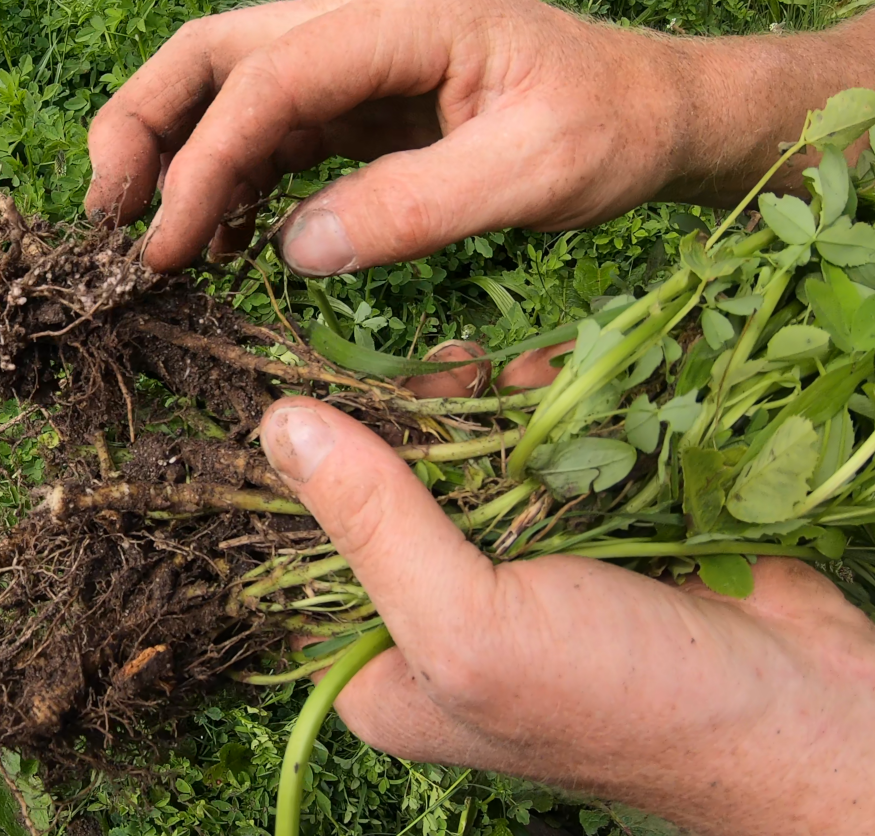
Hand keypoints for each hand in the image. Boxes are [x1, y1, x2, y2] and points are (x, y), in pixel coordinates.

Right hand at [85, 0, 874, 273]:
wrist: (655, 113)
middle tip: (108, 217)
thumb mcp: (534, 175)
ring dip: (178, 156)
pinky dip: (232, 179)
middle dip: (145, 124)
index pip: (266, 77)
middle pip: (215, 50)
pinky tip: (223, 236)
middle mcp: (367, 19)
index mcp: (406, 15)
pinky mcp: (363, 100)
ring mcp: (360, 56)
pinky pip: (273, 130)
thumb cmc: (612, 132)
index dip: (200, 160)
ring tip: (154, 241)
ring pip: (231, 87)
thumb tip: (296, 249)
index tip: (164, 247)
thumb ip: (417, 209)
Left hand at [261, 341, 874, 835]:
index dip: (312, 468)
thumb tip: (280, 426)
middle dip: (410, 421)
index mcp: (380, 667)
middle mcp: (433, 618)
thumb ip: (373, 525)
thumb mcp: (469, 626)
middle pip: (384, 491)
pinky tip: (554, 380)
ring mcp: (505, 570)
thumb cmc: (620, 696)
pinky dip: (544, 411)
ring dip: (482, 405)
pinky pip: (531, 453)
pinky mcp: (570, 531)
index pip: (304, 553)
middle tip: (442, 369)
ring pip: (459, 459)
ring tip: (499, 368)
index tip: (325, 386)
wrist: (797, 707)